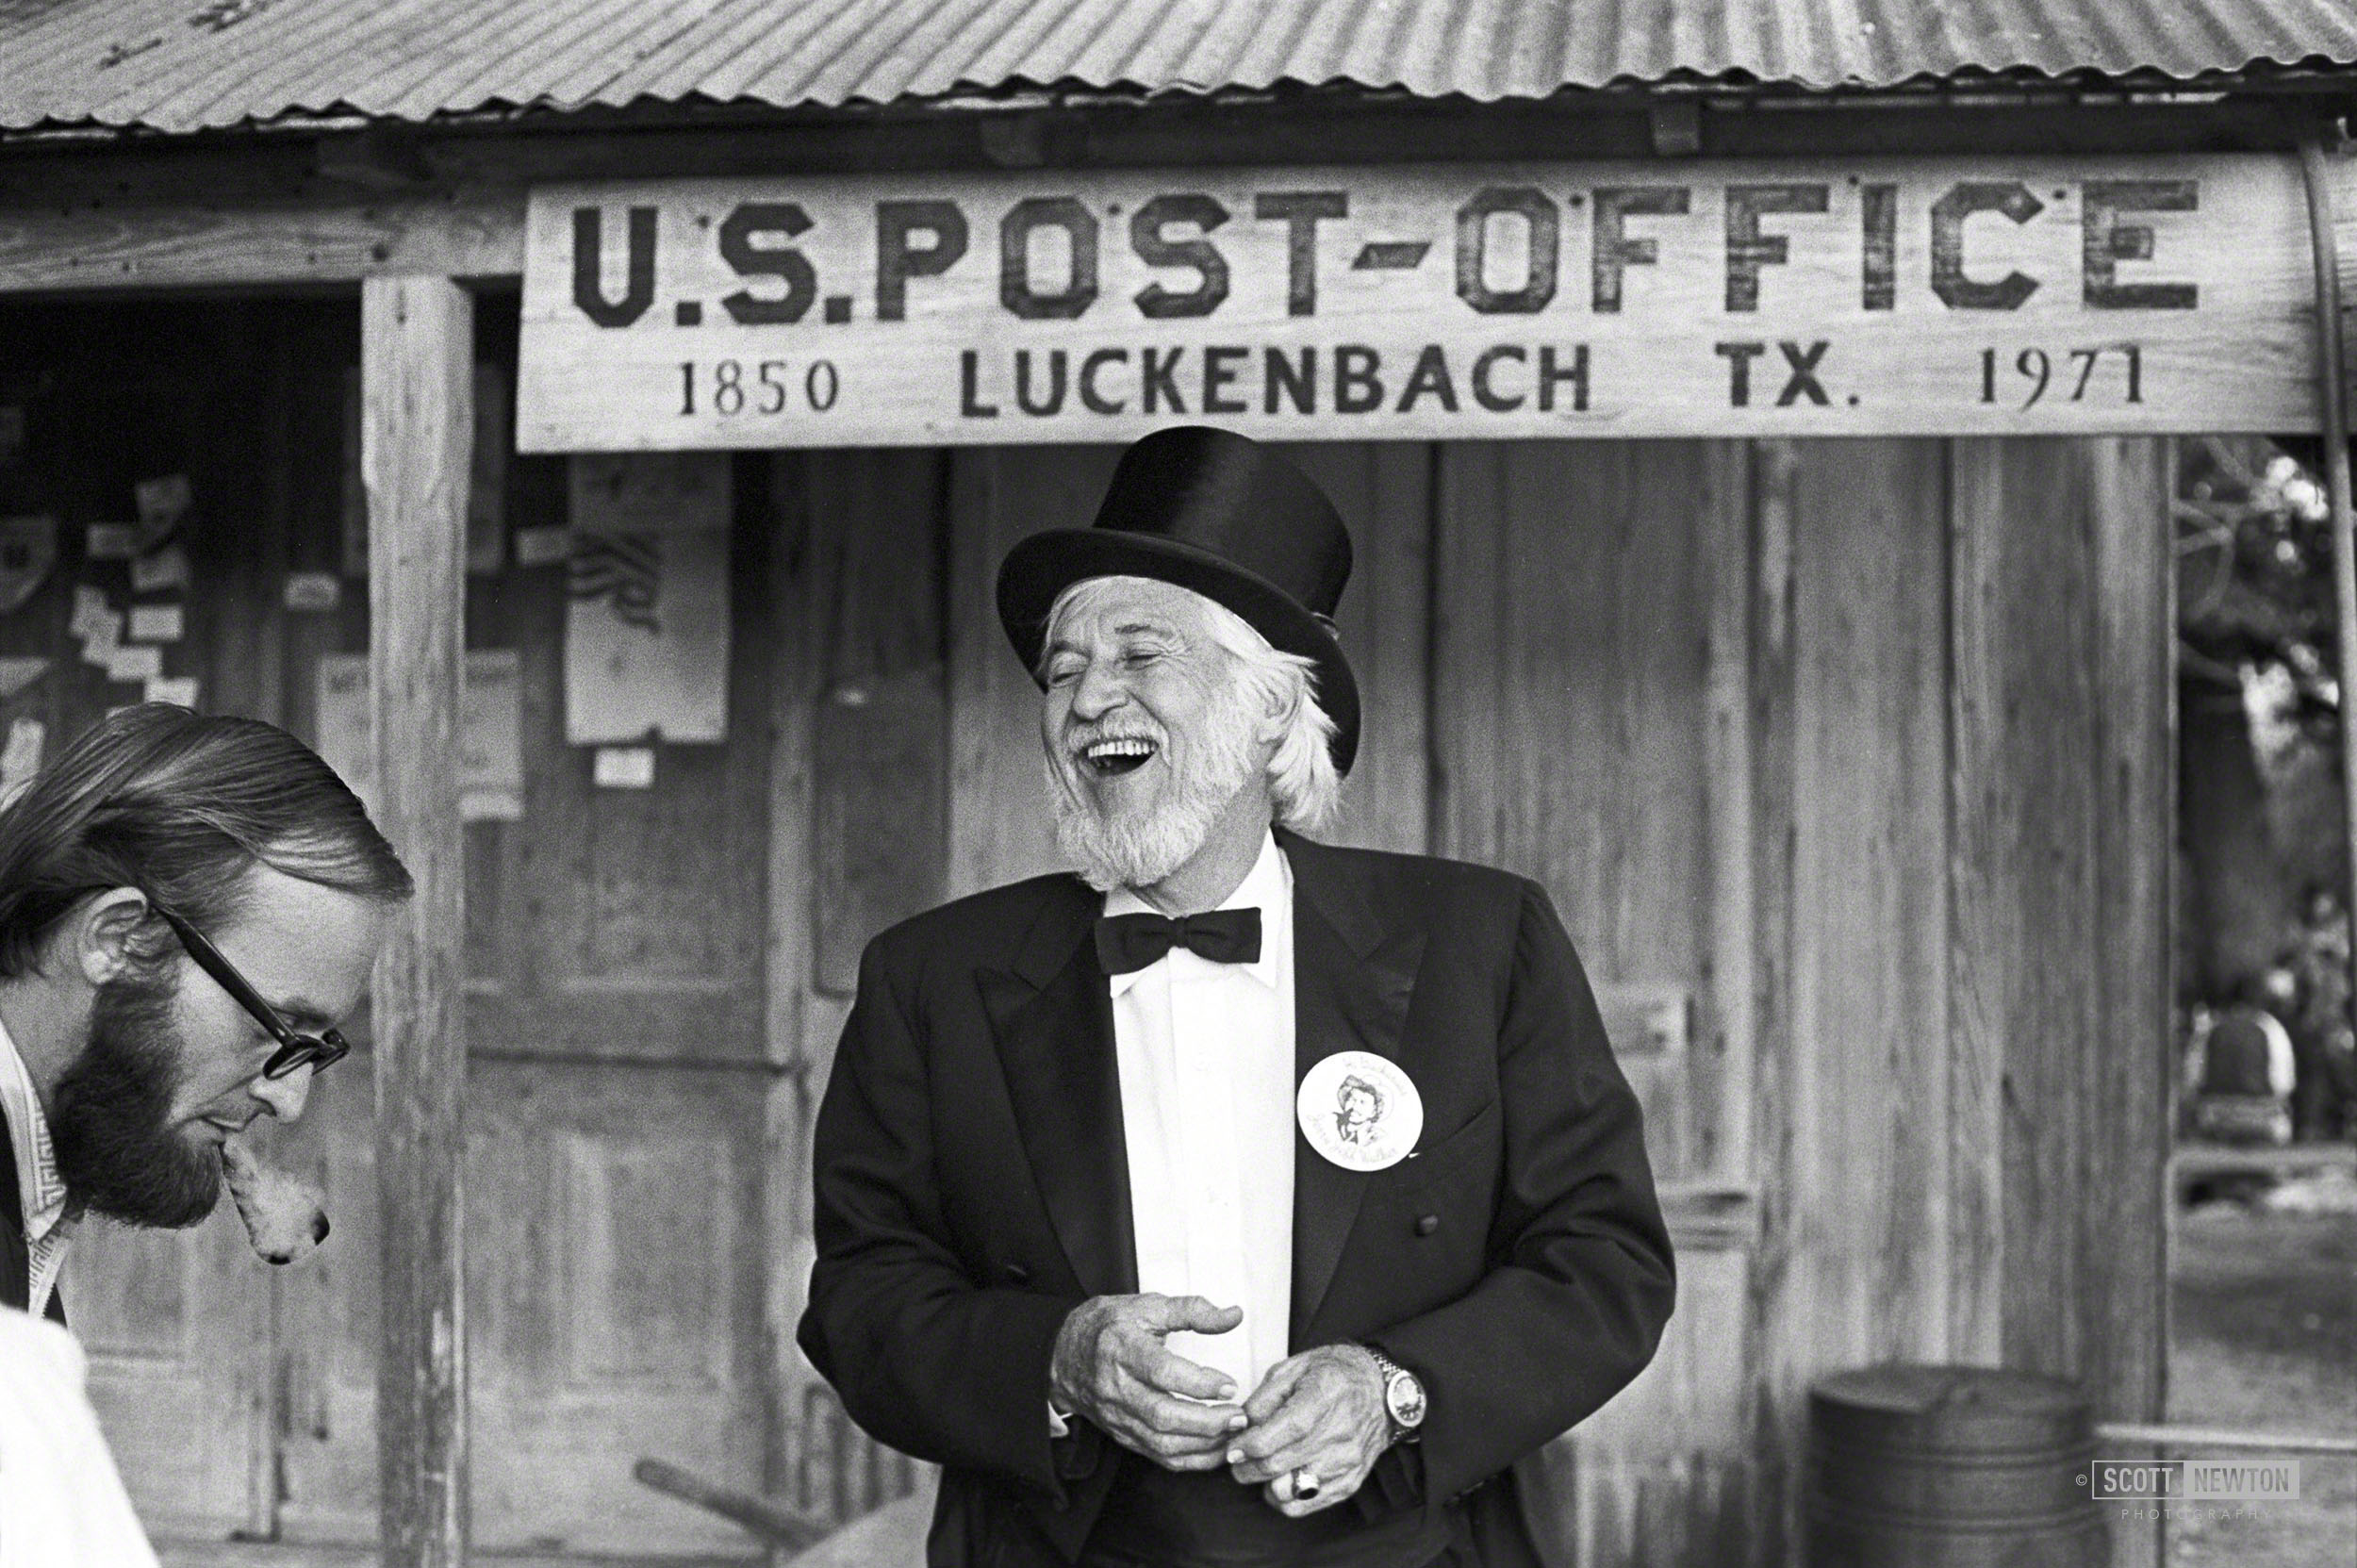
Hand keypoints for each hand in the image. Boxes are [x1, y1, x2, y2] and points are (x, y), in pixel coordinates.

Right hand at [1050, 1294, 1248, 1470]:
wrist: (1063, 1356)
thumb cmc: (1110, 1326)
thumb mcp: (1148, 1306)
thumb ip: (1193, 1310)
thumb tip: (1234, 1316)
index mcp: (1122, 1348)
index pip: (1162, 1372)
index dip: (1199, 1382)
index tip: (1230, 1384)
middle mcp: (1117, 1387)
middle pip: (1162, 1415)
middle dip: (1207, 1421)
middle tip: (1239, 1416)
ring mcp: (1118, 1416)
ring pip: (1161, 1442)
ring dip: (1203, 1444)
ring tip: (1233, 1431)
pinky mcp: (1123, 1435)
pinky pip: (1158, 1456)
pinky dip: (1191, 1459)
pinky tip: (1215, 1448)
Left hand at [1226, 1345, 1390, 1515]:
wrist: (1379, 1391)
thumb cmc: (1334, 1375)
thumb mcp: (1294, 1368)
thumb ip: (1264, 1397)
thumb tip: (1239, 1426)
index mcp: (1323, 1397)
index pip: (1281, 1431)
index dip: (1249, 1445)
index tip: (1234, 1446)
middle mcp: (1339, 1433)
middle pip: (1279, 1464)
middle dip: (1246, 1466)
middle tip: (1237, 1460)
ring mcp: (1346, 1462)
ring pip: (1288, 1490)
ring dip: (1264, 1483)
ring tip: (1260, 1467)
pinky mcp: (1349, 1482)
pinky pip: (1305, 1505)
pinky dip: (1284, 1498)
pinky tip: (1279, 1480)